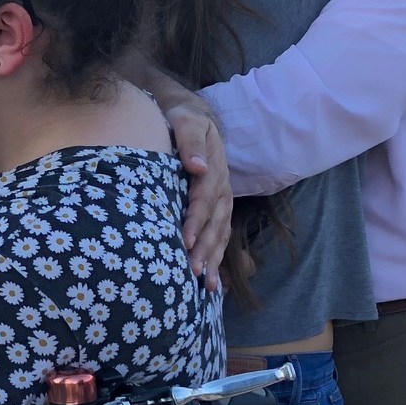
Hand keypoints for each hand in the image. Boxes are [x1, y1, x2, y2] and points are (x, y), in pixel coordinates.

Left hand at [161, 90, 230, 291]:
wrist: (193, 118)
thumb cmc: (183, 120)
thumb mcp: (186, 121)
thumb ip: (190, 142)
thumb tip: (197, 167)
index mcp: (213, 170)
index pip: (204, 199)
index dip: (196, 220)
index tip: (186, 240)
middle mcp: (221, 188)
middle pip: (215, 223)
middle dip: (205, 249)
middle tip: (192, 272)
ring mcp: (222, 200)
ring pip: (220, 234)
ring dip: (213, 259)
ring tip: (206, 286)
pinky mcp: (218, 209)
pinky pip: (221, 236)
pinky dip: (216, 258)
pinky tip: (211, 280)